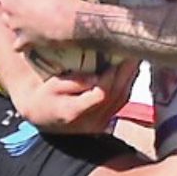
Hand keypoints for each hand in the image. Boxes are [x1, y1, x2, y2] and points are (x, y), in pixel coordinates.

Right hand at [10, 59, 139, 132]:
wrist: (41, 118)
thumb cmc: (44, 97)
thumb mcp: (52, 86)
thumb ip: (75, 81)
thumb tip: (97, 77)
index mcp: (73, 112)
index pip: (100, 95)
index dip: (111, 76)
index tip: (117, 57)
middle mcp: (90, 122)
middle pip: (115, 97)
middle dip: (126, 73)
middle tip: (133, 51)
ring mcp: (99, 125)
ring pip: (121, 100)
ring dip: (130, 78)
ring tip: (135, 57)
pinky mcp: (105, 123)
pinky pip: (120, 103)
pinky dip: (127, 85)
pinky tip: (130, 71)